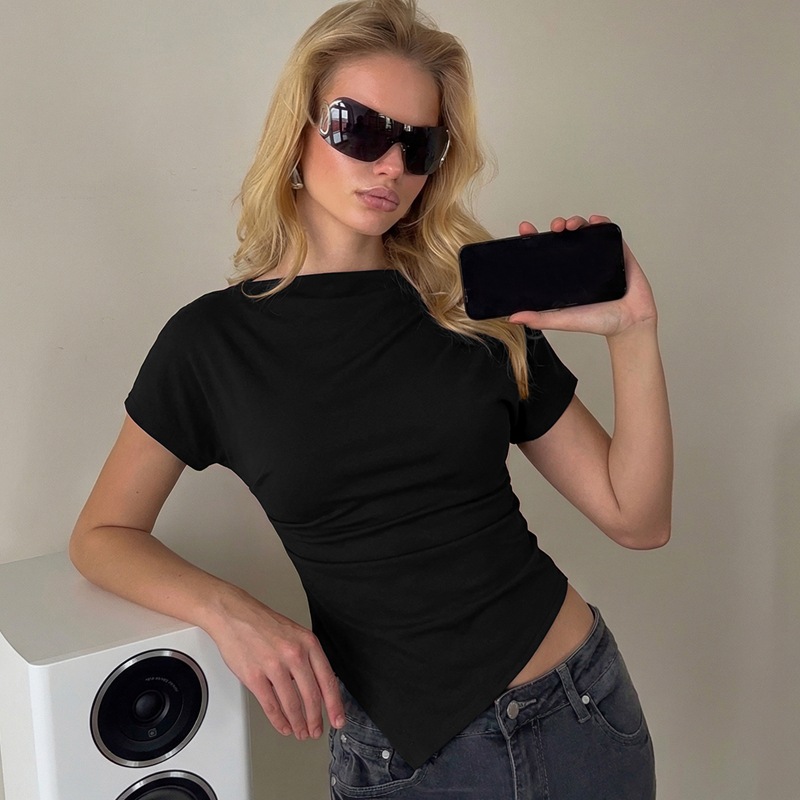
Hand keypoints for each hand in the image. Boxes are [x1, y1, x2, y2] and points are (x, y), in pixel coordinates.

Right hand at [206, 590, 344, 740]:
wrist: (234, 615)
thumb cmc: (263, 624)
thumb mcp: (295, 634)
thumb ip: (308, 657)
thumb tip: (318, 685)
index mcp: (308, 643)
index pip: (328, 680)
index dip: (334, 704)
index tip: (338, 719)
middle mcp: (294, 654)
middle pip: (311, 696)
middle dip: (316, 719)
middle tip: (316, 731)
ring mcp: (274, 666)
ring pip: (292, 704)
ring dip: (298, 723)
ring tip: (301, 732)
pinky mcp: (254, 677)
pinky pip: (271, 706)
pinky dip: (279, 720)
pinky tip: (283, 726)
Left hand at [508, 215, 657, 338]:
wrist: (629, 324)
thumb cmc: (598, 321)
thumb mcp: (562, 320)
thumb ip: (539, 318)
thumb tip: (513, 318)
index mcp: (565, 275)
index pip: (546, 252)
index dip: (535, 239)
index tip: (525, 229)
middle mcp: (580, 264)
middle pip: (565, 236)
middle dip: (558, 225)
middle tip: (554, 228)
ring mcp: (599, 257)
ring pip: (585, 230)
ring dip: (576, 221)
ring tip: (570, 225)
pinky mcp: (618, 253)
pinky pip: (609, 232)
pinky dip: (602, 222)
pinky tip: (595, 221)